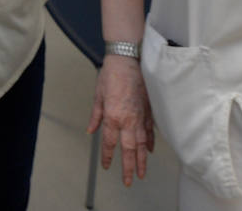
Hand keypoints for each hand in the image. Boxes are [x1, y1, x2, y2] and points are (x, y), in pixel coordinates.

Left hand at [89, 54, 153, 185]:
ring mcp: (140, 117)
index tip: (107, 166)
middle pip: (128, 149)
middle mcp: (128, 120)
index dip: (107, 156)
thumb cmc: (111, 74)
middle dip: (128, 167)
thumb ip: (96, 115)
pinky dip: (150, 143)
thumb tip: (91, 130)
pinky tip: (149, 151)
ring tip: (141, 174)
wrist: (128, 60)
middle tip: (128, 181)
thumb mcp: (98, 95)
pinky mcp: (149, 111)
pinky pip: (150, 131)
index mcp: (112, 116)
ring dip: (141, 160)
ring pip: (142, 144)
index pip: (109, 142)